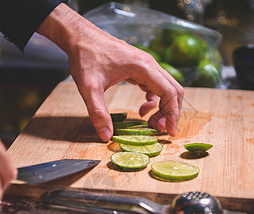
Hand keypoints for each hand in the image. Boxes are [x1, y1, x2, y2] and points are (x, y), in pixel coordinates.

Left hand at [37, 4, 183, 141]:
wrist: (79, 37)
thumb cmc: (85, 57)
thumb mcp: (89, 88)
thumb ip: (98, 113)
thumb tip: (106, 136)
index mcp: (143, 67)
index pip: (169, 93)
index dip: (173, 114)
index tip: (169, 133)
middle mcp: (149, 64)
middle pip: (173, 90)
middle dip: (170, 113)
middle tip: (158, 130)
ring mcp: (146, 64)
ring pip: (166, 88)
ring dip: (163, 107)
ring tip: (149, 123)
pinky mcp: (139, 67)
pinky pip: (156, 85)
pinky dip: (154, 100)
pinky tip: (142, 109)